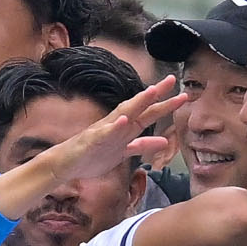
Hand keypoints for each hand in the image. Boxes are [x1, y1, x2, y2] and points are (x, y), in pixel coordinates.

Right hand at [51, 77, 187, 182]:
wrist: (64, 164)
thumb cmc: (93, 156)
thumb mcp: (123, 152)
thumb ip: (142, 145)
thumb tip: (164, 141)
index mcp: (124, 128)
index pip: (147, 113)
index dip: (164, 104)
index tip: (182, 94)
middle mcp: (116, 125)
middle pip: (139, 108)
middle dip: (156, 95)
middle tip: (172, 80)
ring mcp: (104, 132)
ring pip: (124, 115)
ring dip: (137, 103)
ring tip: (151, 92)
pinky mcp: (92, 142)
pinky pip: (104, 134)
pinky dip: (114, 127)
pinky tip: (123, 120)